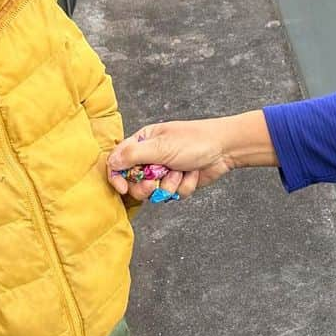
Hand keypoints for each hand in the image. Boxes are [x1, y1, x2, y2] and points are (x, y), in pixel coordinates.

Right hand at [107, 111, 274, 202]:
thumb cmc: (194, 140)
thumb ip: (133, 155)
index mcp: (143, 142)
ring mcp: (165, 171)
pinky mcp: (178, 182)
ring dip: (169, 184)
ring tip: (181, 171)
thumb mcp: (161, 146)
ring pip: (154, 191)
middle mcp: (151, 157)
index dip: (116, 175)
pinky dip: (184, 186)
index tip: (122, 187)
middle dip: (145, 186)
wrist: (225, 149)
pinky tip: (192, 173)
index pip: (118, 160)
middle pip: (133, 182)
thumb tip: (111, 162)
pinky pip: (173, 194)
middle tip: (154, 184)